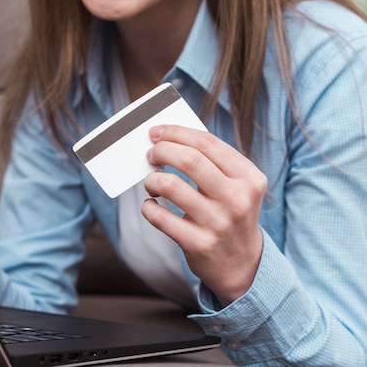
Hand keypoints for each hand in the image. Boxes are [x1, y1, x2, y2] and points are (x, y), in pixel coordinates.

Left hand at [141, 125, 265, 306]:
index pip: (207, 143)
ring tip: (151, 182)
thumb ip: (212, 162)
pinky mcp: (198, 244)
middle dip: (162, 151)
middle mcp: (237, 199)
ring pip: (171, 186)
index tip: (157, 132)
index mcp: (249, 177)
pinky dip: (148, 207)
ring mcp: (218, 223)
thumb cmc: (231, 215)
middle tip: (151, 154)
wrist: (242, 265)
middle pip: (189, 160)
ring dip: (152, 180)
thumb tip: (168, 138)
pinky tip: (151, 205)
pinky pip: (160, 217)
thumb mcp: (237, 186)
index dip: (177, 133)